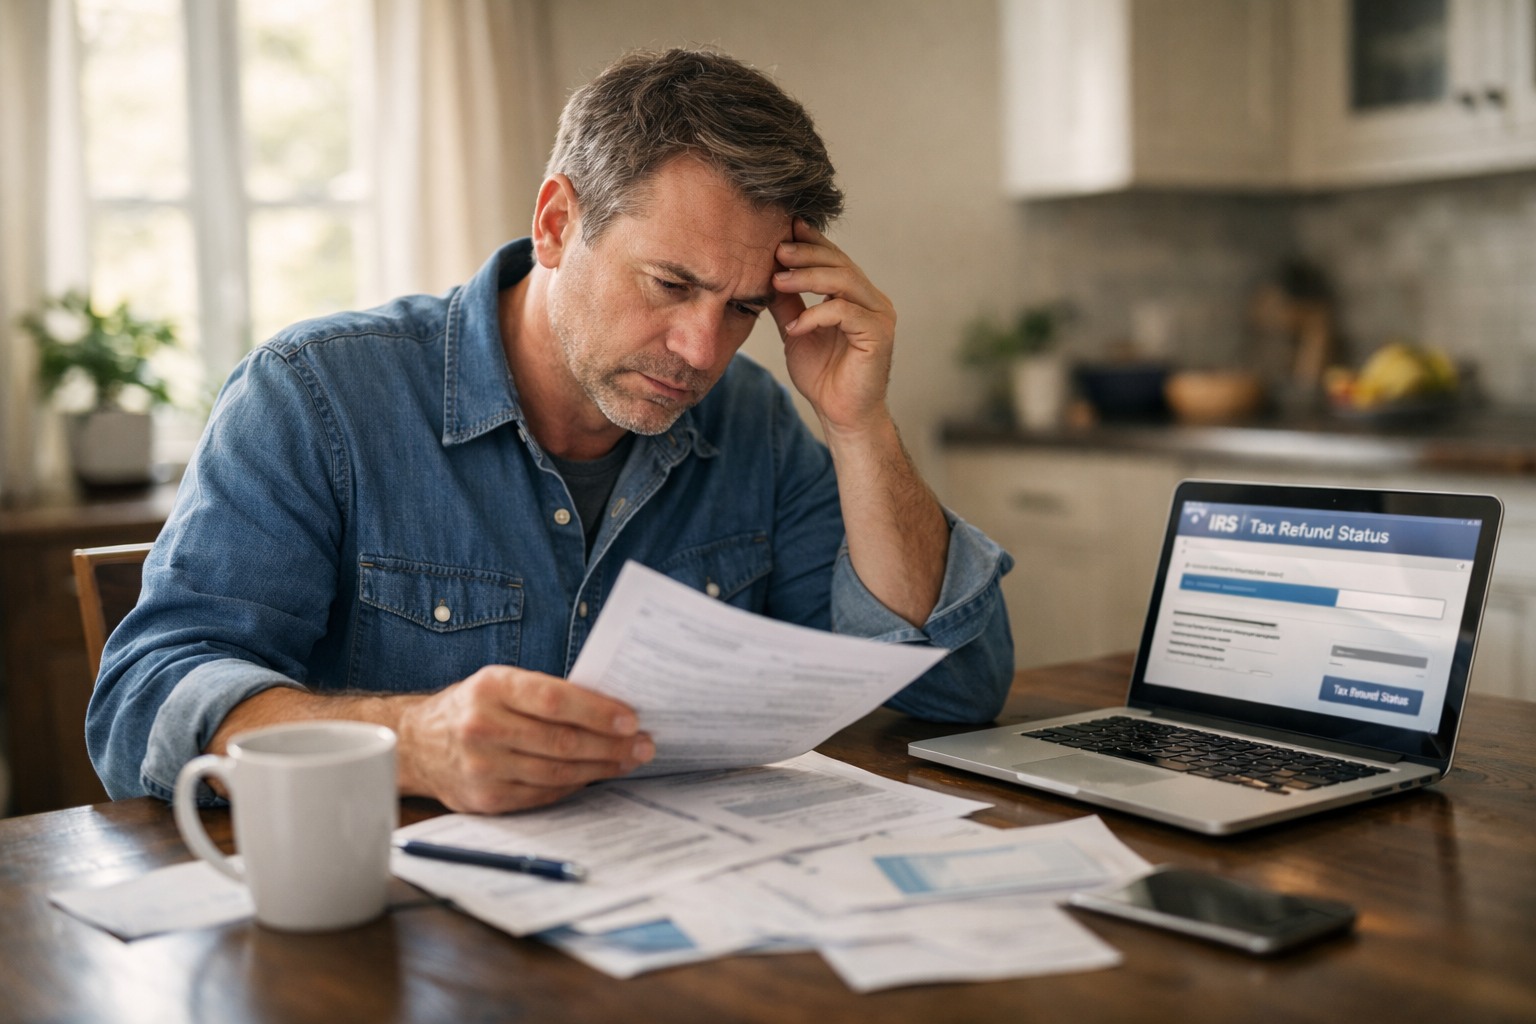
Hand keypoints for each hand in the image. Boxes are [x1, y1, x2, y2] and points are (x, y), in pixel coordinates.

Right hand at [396, 665, 653, 813]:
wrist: (418, 744)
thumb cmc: (474, 706)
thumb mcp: (501, 683)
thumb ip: (546, 692)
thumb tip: (610, 708)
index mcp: (491, 688)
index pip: (553, 700)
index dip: (596, 711)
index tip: (631, 719)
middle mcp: (483, 727)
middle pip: (561, 741)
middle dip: (610, 745)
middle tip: (644, 745)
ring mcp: (483, 767)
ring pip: (557, 772)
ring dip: (601, 768)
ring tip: (629, 760)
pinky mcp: (486, 799)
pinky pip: (543, 793)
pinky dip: (575, 785)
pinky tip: (596, 776)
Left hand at [769, 220, 896, 434]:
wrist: (841, 415)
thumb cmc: (823, 376)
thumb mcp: (797, 331)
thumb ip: (788, 303)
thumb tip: (767, 273)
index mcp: (857, 296)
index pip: (835, 259)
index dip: (812, 242)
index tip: (785, 228)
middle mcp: (873, 301)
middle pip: (841, 264)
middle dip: (807, 254)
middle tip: (777, 250)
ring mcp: (880, 316)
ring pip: (844, 282)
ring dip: (808, 278)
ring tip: (778, 280)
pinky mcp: (879, 335)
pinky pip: (846, 313)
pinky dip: (817, 315)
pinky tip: (796, 326)